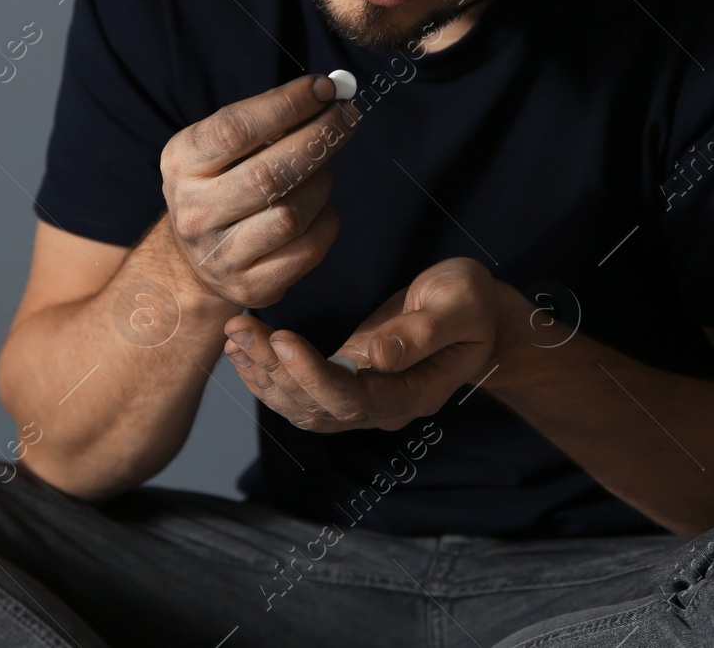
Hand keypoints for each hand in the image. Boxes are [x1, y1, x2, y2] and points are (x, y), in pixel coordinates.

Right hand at [159, 74, 357, 308]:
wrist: (199, 258)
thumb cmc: (224, 183)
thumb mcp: (224, 147)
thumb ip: (268, 120)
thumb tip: (328, 96)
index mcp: (182, 163)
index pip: (235, 129)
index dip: (286, 106)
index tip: (324, 89)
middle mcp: (193, 211)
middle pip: (269, 175)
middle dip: (318, 139)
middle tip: (347, 117)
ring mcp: (219, 255)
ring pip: (291, 215)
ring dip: (322, 184)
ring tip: (324, 170)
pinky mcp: (251, 287)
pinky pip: (308, 249)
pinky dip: (325, 220)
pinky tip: (320, 208)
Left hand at [222, 258, 516, 431]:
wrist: (477, 314)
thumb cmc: (472, 304)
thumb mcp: (459, 305)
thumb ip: (421, 332)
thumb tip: (375, 356)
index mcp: (412, 394)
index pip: (350, 400)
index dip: (311, 375)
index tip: (282, 338)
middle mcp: (382, 407)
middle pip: (316, 408)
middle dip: (274, 370)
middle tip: (243, 327)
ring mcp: (361, 399)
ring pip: (300, 405)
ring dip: (263, 373)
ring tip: (237, 333)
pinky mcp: (345, 381)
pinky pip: (299, 391)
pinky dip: (268, 372)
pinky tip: (245, 346)